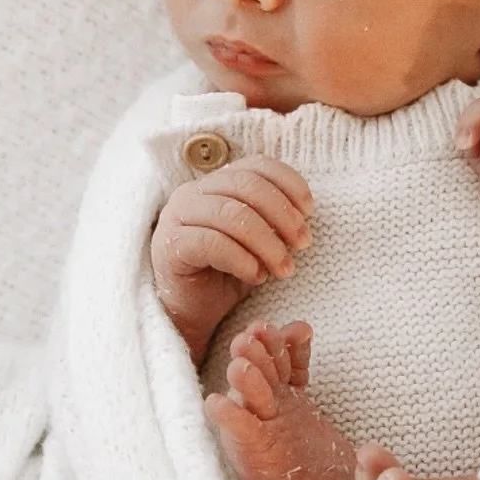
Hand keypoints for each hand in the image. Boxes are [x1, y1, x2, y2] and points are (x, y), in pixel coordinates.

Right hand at [150, 156, 313, 364]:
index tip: (309, 211)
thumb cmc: (227, 274)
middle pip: (246, 185)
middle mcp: (193, 192)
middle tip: (302, 243)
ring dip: (267, 242)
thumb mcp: (259, 243)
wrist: (191, 313)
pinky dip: (242, 259)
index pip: (256, 165)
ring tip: (284, 268)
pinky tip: (257, 276)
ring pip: (231, 214)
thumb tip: (304, 214)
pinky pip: (211, 243)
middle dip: (282, 214)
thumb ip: (275, 222)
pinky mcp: (170, 245)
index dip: (288, 183)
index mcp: (217, 183)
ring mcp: (177, 216)